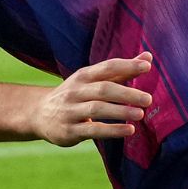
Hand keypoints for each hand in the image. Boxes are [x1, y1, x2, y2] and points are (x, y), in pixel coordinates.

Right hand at [33, 52, 153, 145]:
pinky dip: (112, 130)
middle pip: (103, 88)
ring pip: (97, 108)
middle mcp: (75, 91)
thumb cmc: (75, 95)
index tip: (147, 67)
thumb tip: (148, 58)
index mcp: (83, 76)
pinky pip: (92, 129)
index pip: (107, 67)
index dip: (126, 66)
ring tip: (140, 114)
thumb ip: (121, 71)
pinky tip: (129, 130)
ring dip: (120, 111)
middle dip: (126, 93)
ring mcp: (70, 110)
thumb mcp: (92, 81)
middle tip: (148, 99)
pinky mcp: (69, 130)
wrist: (39, 114)